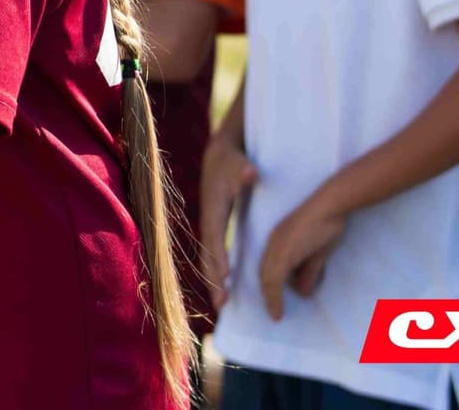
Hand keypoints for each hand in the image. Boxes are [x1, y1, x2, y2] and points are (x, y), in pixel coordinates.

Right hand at [199, 133, 257, 309]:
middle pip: (208, 252)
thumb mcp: (238, 161)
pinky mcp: (216, 227)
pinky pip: (214, 252)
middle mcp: (209, 218)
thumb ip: (244, 169)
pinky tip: (225, 286)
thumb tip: (251, 173)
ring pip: (209, 256)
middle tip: (222, 304)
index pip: (215, 235)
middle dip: (213, 278)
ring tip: (222, 305)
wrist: (219, 154)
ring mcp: (211, 223)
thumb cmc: (233, 159)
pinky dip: (217, 270)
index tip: (225, 277)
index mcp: (214, 206)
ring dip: (213, 279)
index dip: (219, 255)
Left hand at [258, 190, 347, 320]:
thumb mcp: (317, 254)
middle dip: (268, 294)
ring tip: (276, 314)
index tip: (272, 300)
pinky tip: (277, 311)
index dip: (269, 286)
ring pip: (267, 278)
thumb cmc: (327, 224)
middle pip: (264, 274)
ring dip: (271, 299)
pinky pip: (274, 280)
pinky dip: (274, 298)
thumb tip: (303, 291)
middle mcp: (272, 243)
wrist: (330, 206)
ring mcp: (276, 246)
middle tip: (273, 311)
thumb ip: (308, 271)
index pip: (267, 266)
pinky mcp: (283, 251)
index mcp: (278, 240)